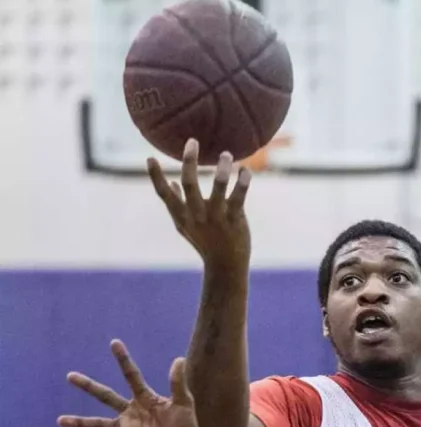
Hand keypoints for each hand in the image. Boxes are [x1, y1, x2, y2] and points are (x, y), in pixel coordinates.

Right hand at [58, 340, 205, 426]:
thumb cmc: (186, 423)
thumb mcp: (183, 401)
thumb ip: (177, 383)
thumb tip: (179, 359)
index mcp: (144, 398)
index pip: (131, 376)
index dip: (123, 360)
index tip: (114, 342)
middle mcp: (130, 411)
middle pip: (105, 396)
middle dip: (88, 386)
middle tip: (70, 375)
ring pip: (99, 424)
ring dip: (80, 423)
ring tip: (60, 420)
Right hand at [148, 138, 251, 268]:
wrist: (225, 266)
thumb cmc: (205, 242)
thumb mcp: (187, 226)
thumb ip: (178, 204)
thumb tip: (171, 183)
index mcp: (181, 216)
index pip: (163, 195)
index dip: (156, 177)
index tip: (150, 158)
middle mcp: (197, 215)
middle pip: (189, 184)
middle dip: (189, 162)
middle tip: (192, 142)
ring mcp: (216, 217)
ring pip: (218, 189)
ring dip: (222, 170)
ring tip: (226, 154)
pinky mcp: (234, 219)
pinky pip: (239, 197)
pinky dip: (242, 182)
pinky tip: (245, 170)